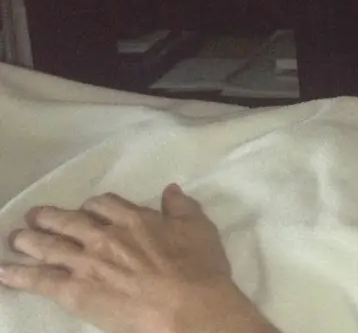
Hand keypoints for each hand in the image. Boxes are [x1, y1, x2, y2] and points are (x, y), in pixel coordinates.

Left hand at [0, 184, 274, 332]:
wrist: (186, 304)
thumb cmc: (198, 267)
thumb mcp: (199, 227)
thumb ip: (182, 207)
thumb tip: (170, 191)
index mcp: (134, 219)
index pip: (104, 204)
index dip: (92, 206)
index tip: (88, 209)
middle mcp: (105, 235)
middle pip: (70, 220)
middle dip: (50, 217)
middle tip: (35, 216)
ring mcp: (87, 262)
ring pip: (50, 245)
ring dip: (29, 240)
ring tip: (15, 238)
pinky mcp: (74, 290)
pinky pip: (39, 280)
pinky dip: (18, 274)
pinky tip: (3, 271)